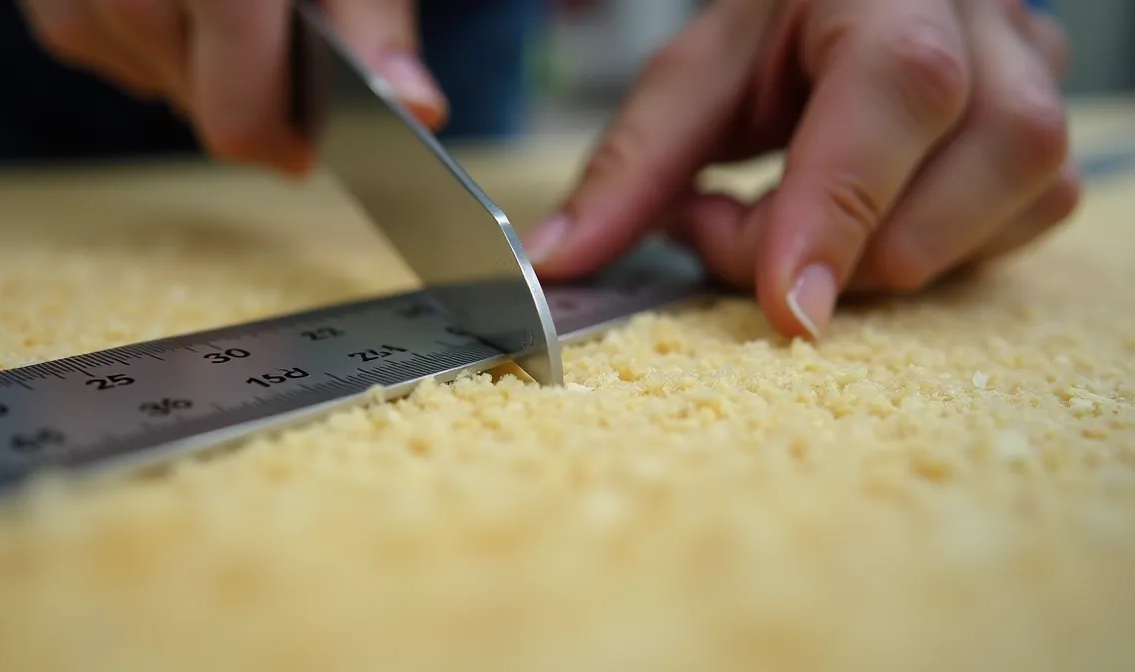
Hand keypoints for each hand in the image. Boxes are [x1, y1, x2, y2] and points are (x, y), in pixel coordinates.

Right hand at [18, 0, 447, 172]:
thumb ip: (372, 21)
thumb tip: (417, 111)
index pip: (236, 121)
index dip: (282, 143)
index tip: (307, 142)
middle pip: (190, 101)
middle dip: (243, 87)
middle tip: (272, 29)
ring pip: (137, 69)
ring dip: (185, 56)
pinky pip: (84, 30)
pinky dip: (131, 22)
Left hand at [527, 0, 1078, 339]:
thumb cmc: (779, 25)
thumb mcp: (693, 76)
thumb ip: (630, 169)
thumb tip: (559, 261)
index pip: (897, 95)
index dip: (836, 213)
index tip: (785, 310)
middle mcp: (992, 32)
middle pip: (945, 192)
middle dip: (823, 247)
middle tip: (731, 218)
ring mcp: (1040, 89)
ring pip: (986, 228)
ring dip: (871, 256)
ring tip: (797, 208)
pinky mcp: (1051, 152)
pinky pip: (1005, 240)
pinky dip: (922, 254)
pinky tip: (867, 214)